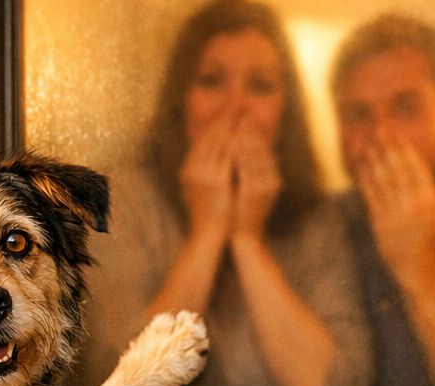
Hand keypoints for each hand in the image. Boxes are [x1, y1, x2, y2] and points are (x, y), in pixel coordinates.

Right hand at [179, 119, 235, 238]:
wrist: (208, 234)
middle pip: (210, 136)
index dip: (215, 122)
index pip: (202, 139)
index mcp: (188, 169)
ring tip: (243, 112)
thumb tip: (211, 156)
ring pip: (219, 142)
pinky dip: (236, 141)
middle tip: (236, 102)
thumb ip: (204, 171)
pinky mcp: (216, 180)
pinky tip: (245, 132)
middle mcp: (193, 168)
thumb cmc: (208, 214)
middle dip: (224, 117)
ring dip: (232, 125)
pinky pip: (227, 155)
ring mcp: (203, 174)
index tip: (227, 109)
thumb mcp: (200, 189)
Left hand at [228, 130, 280, 241]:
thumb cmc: (245, 215)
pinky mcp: (253, 192)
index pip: (266, 151)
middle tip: (243, 114)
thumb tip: (252, 156)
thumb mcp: (253, 192)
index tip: (247, 119)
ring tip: (240, 122)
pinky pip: (247, 167)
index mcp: (273, 180)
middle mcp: (271, 181)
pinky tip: (235, 142)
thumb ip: (254, 175)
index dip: (257, 134)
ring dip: (248, 137)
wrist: (246, 238)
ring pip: (256, 155)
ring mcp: (263, 186)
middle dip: (252, 130)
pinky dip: (241, 153)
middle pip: (263, 149)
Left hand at [356, 141, 434, 290]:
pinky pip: (371, 196)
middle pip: (397, 170)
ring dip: (374, 159)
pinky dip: (366, 180)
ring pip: (382, 181)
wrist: (416, 267)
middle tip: (379, 129)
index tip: (397, 134)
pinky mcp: (379, 223)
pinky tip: (362, 167)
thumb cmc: (433, 237)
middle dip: (388, 148)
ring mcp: (394, 214)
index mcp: (429, 200)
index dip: (404, 149)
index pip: (415, 168)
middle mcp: (412, 205)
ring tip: (368, 143)